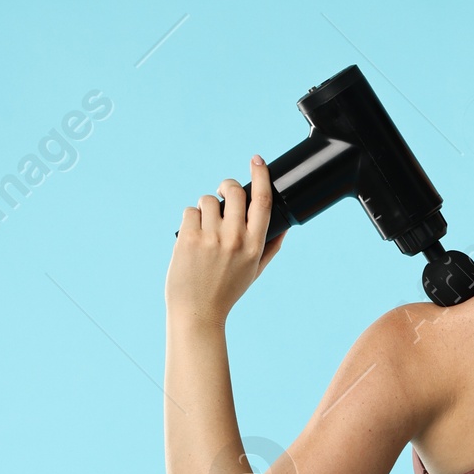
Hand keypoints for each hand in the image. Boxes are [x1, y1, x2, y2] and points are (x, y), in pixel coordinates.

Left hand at [166, 156, 283, 323]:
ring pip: (207, 200)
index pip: (262, 200)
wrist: (198, 313)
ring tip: (204, 229)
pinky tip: (191, 238)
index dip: (260, 175)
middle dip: (226, 186)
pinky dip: (190, 220)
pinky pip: (190, 211)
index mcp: (254, 245)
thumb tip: (285, 224)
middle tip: (221, 193)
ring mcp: (211, 238)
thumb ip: (271, 247)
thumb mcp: (254, 271)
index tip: (257, 160)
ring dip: (205, 208)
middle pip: (233, 191)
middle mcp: (235, 239)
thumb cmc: (226, 291)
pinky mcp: (188, 238)